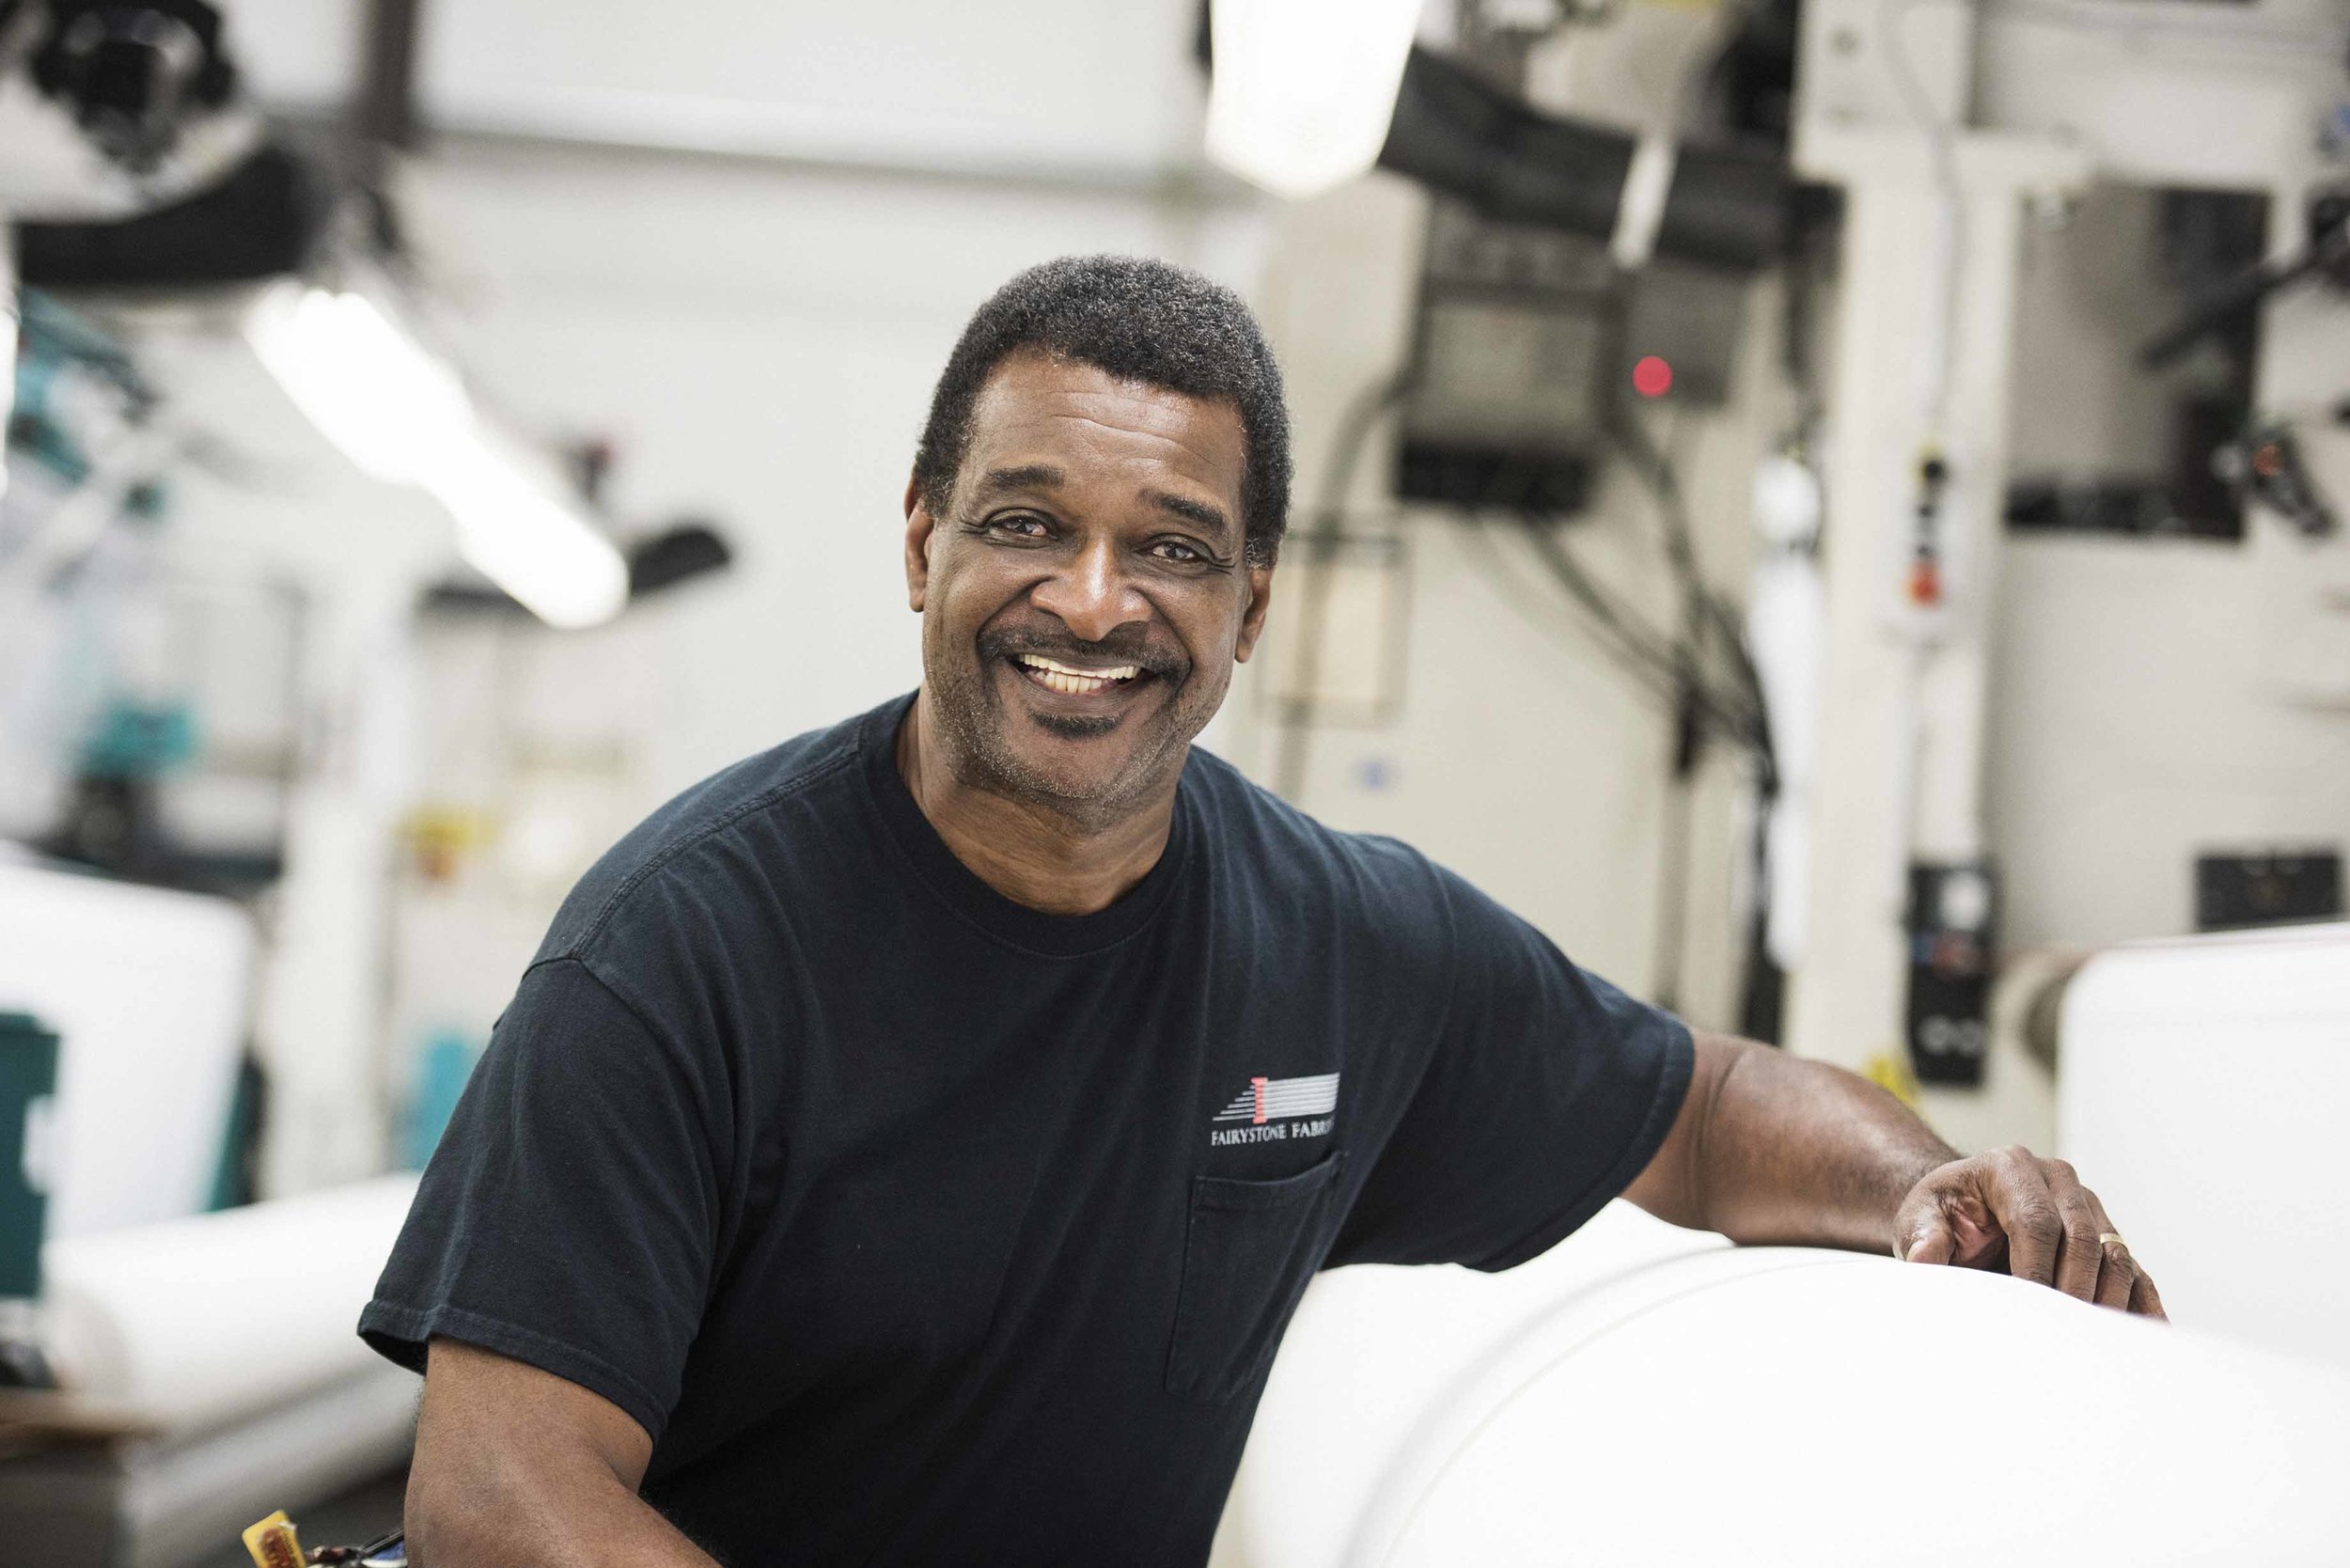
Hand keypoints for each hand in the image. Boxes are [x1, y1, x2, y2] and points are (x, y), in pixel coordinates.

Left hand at [1891, 1145, 2164, 1317]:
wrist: (1964, 1210)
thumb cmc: (1942, 1214)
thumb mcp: (1919, 1218)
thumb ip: (1923, 1235)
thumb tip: (1925, 1258)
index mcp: (2010, 1166)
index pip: (2034, 1220)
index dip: (2036, 1268)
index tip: (2031, 1308)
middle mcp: (2057, 1179)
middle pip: (2082, 1237)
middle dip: (2075, 1288)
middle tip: (2067, 1334)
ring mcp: (2088, 1205)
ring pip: (2114, 1253)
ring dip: (2107, 1299)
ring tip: (2095, 1340)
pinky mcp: (2107, 1234)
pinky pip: (2134, 1269)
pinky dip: (2140, 1302)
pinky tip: (2144, 1334)